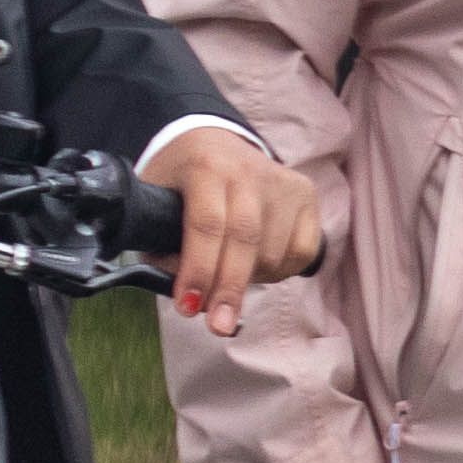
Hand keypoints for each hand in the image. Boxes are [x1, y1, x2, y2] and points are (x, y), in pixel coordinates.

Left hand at [142, 124, 326, 338]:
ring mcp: (283, 182)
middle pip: (245, 241)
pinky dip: (280, 271)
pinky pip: (301, 250)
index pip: (207, 224)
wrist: (214, 138)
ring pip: (273, 252)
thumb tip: (186, 293)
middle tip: (218, 325)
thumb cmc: (180, 176)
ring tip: (228, 282)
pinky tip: (260, 268)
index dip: (198, 270)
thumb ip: (161, 241)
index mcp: (206, 165)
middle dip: (229, 289)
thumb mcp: (155, 196)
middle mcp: (249, 170)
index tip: (188, 306)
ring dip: (250, 281)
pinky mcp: (306, 194)